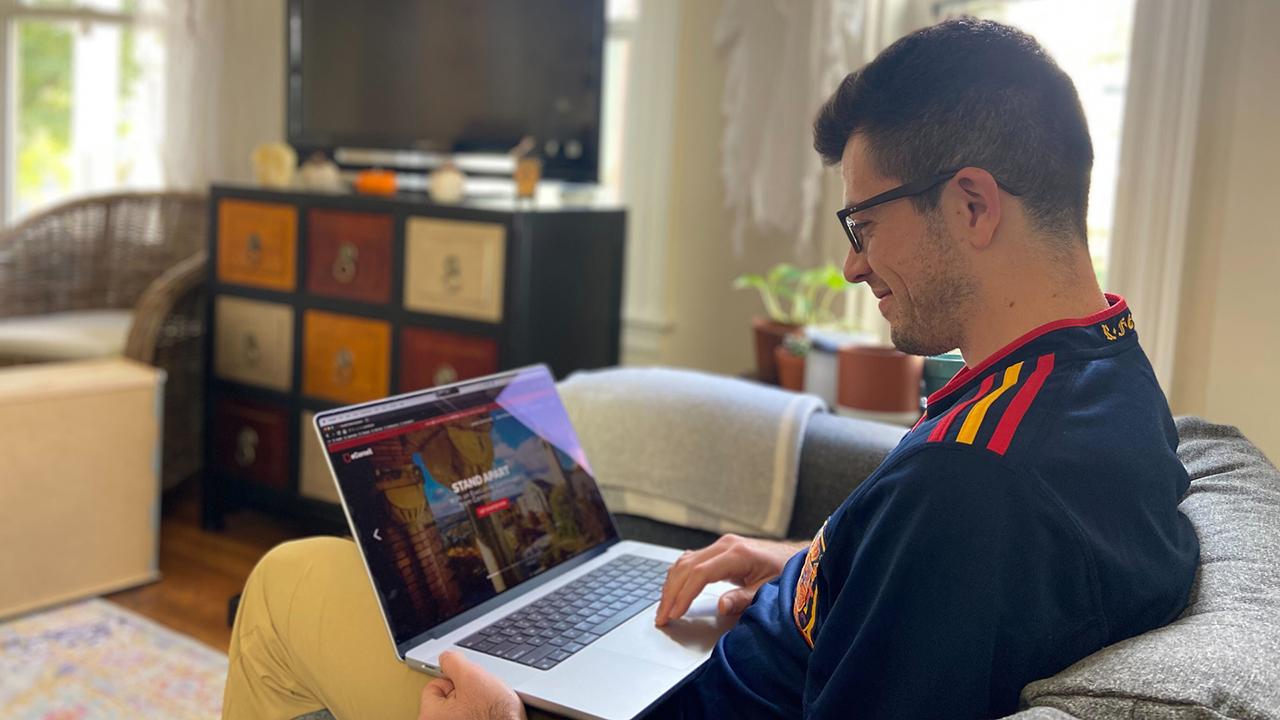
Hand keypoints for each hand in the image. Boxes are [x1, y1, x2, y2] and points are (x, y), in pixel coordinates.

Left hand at [419, 651, 524, 719]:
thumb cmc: (496, 716)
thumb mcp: (472, 677)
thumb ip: (454, 663)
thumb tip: (446, 657)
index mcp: (430, 716)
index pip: (434, 686)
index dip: (455, 678)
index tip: (469, 681)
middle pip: (448, 698)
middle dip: (467, 691)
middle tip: (481, 695)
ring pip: (463, 707)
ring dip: (476, 702)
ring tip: (490, 705)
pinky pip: (473, 717)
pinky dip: (482, 713)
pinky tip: (493, 713)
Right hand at [655, 534, 807, 625]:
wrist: (796, 557)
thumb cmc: (785, 573)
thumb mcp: (768, 589)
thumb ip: (744, 598)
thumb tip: (722, 606)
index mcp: (737, 554)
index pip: (699, 574)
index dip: (684, 595)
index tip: (674, 613)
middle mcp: (725, 546)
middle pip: (687, 567)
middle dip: (671, 593)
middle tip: (661, 616)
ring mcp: (721, 546)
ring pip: (685, 562)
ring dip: (671, 584)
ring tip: (663, 607)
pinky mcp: (720, 550)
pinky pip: (691, 560)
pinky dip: (678, 576)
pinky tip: (672, 589)